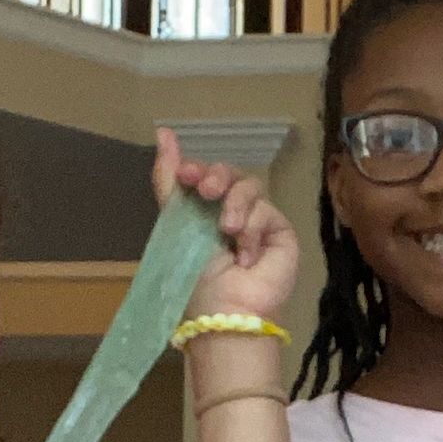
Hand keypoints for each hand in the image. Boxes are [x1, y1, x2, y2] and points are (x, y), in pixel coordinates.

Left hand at [155, 127, 298, 323]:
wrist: (223, 310)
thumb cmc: (194, 278)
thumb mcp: (174, 224)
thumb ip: (168, 181)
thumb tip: (162, 132)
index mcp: (202, 213)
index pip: (205, 176)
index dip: (197, 168)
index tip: (187, 174)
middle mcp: (230, 214)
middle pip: (229, 173)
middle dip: (216, 176)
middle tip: (207, 191)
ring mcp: (257, 222)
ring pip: (250, 187)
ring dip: (234, 205)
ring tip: (227, 231)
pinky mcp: (280, 232)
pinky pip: (267, 210)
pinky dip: (252, 229)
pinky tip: (246, 256)